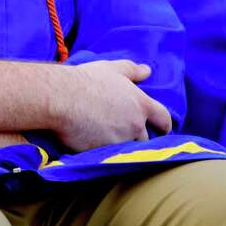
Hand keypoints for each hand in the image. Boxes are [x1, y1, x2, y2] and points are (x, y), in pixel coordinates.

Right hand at [51, 60, 171, 151]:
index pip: (164, 119)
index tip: (161, 128)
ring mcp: (120, 142)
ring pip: (127, 149)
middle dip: (137, 136)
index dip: (164, 125)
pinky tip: (93, 143)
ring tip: (105, 136)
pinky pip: (108, 156)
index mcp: (141, 105)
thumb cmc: (87, 80)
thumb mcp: (112, 68)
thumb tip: (147, 70)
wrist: (61, 98)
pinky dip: (104, 151)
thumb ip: (132, 70)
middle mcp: (135, 126)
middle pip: (145, 138)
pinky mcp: (103, 154)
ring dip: (121, 144)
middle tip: (123, 130)